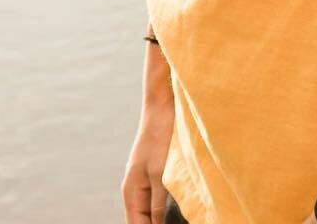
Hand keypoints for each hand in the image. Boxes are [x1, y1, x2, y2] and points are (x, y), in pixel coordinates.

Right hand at [121, 99, 173, 223]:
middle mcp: (136, 190)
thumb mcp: (160, 174)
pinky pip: (160, 198)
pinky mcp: (158, 172)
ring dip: (165, 218)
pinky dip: (170, 207)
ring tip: (185, 218)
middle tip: (184, 221)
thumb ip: (157, 205)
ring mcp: (146, 181)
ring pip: (152, 211)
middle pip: (144, 221)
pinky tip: (184, 209)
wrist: (165, 105)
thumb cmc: (161, 136)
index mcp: (131, 193)